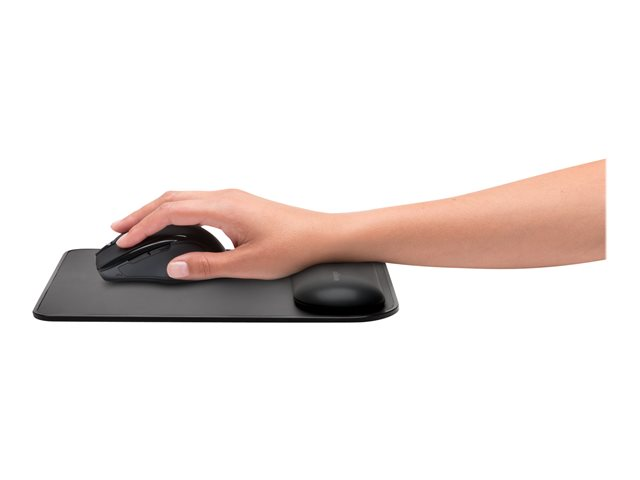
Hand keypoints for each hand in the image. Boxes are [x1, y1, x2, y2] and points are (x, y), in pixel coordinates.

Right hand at [111, 190, 335, 279]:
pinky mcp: (240, 205)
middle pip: (171, 198)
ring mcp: (233, 198)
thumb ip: (207, 266)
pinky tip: (175, 225)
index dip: (143, 227)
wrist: (325, 236)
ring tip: (139, 226)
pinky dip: (177, 212)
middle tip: (118, 228)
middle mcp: (225, 196)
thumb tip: (175, 267)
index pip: (170, 212)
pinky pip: (198, 202)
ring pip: (184, 198)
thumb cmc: (296, 246)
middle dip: (141, 213)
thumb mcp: (248, 265)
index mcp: (224, 206)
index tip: (124, 241)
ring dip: (158, 210)